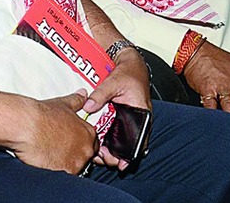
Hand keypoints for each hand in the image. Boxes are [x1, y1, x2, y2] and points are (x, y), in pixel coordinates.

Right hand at [12, 91, 97, 172]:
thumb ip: (76, 101)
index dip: (79, 143)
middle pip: (84, 157)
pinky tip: (45, 160)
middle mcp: (85, 149)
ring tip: (49, 153)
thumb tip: (82, 94)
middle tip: (57, 148)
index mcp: (88, 133)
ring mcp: (75, 163)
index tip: (69, 142)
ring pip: (74, 167)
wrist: (26, 125)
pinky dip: (55, 170)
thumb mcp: (63, 104)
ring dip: (64, 163)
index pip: (93, 144)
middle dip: (72, 154)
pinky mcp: (63, 173)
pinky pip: (62, 176)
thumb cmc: (42, 115)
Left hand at [86, 49, 150, 170]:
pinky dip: (106, 138)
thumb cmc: (129, 73)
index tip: (121, 164)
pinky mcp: (118, 117)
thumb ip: (101, 94)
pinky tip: (97, 143)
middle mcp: (136, 120)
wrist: (129, 64)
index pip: (140, 141)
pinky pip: (113, 131)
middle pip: (128, 144)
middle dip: (116, 154)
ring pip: (119, 140)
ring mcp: (127, 120)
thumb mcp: (114, 82)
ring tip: (98, 155)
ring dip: (110, 148)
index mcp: (142, 115)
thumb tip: (87, 106)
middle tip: (102, 159)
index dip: (131, 154)